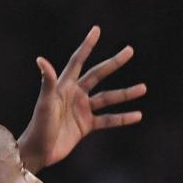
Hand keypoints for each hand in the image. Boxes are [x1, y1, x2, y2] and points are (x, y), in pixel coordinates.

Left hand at [18, 26, 146, 169]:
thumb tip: (41, 59)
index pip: (78, 60)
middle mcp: (75, 94)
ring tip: (144, 88)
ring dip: (125, 93)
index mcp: (64, 85)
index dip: (87, 45)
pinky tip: (137, 115)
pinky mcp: (87, 125)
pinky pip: (108, 119)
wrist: (40, 151)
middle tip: (130, 51)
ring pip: (108, 98)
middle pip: (98, 74)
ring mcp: (82, 109)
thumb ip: (47, 82)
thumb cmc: (39, 125)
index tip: (96, 30)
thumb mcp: (45, 103)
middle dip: (114, 63)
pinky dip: (122, 118)